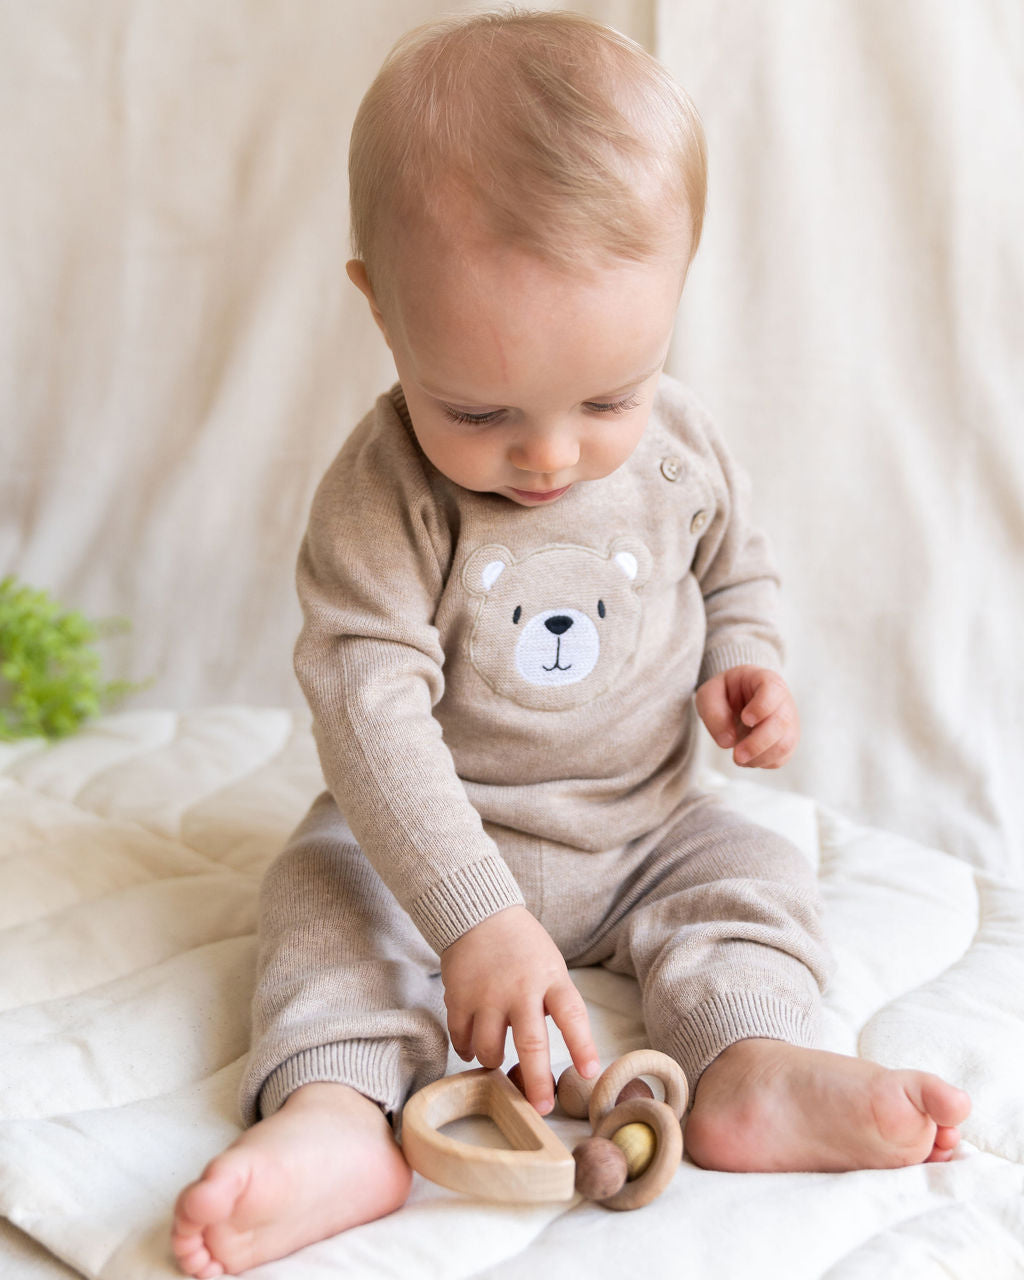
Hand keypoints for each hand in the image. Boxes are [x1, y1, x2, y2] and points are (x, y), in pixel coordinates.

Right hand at [440, 905, 599, 1113]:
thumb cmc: (522, 946)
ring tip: (497, 1061)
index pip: (572, 1014)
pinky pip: (461, 1038)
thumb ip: (553, 1002)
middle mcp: (519, 987)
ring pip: (489, 1049)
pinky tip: (472, 1047)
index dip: (582, 1046)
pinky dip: (467, 1050)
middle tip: (541, 1108)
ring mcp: (486, 994)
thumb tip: (555, 1054)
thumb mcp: (550, 965)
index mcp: (550, 977)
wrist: (477, 914)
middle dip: (537, 1081)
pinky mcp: (458, 997)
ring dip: (494, 1063)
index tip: (590, 1073)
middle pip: (531, 1042)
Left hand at [695, 665, 799, 768]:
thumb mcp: (709, 694)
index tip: (745, 719)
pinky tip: (747, 759)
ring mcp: (788, 722)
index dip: (761, 707)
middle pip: (781, 723)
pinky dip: (762, 763)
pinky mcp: (786, 741)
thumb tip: (728, 741)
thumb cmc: (725, 693)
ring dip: (759, 757)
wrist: (738, 699)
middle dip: (758, 743)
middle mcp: (783, 701)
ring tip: (738, 758)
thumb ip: (713, 712)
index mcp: (766, 680)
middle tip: (737, 755)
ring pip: (784, 744)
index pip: (773, 690)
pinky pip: (781, 758)